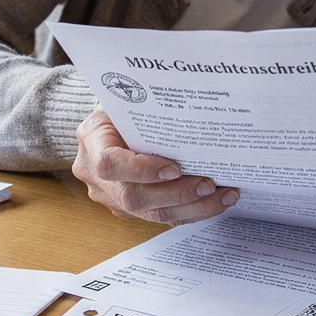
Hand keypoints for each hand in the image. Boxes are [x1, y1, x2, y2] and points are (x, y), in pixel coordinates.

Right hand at [70, 108, 237, 223]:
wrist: (114, 120)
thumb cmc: (126, 106)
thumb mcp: (131, 100)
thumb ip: (150, 112)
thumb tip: (195, 120)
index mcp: (92, 141)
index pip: (109, 164)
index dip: (142, 170)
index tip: (175, 168)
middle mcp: (97, 176)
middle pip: (133, 198)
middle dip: (177, 194)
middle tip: (209, 184)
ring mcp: (112, 197)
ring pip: (151, 214)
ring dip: (192, 207)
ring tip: (224, 195)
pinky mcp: (130, 209)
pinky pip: (161, 216)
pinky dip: (191, 210)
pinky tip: (216, 201)